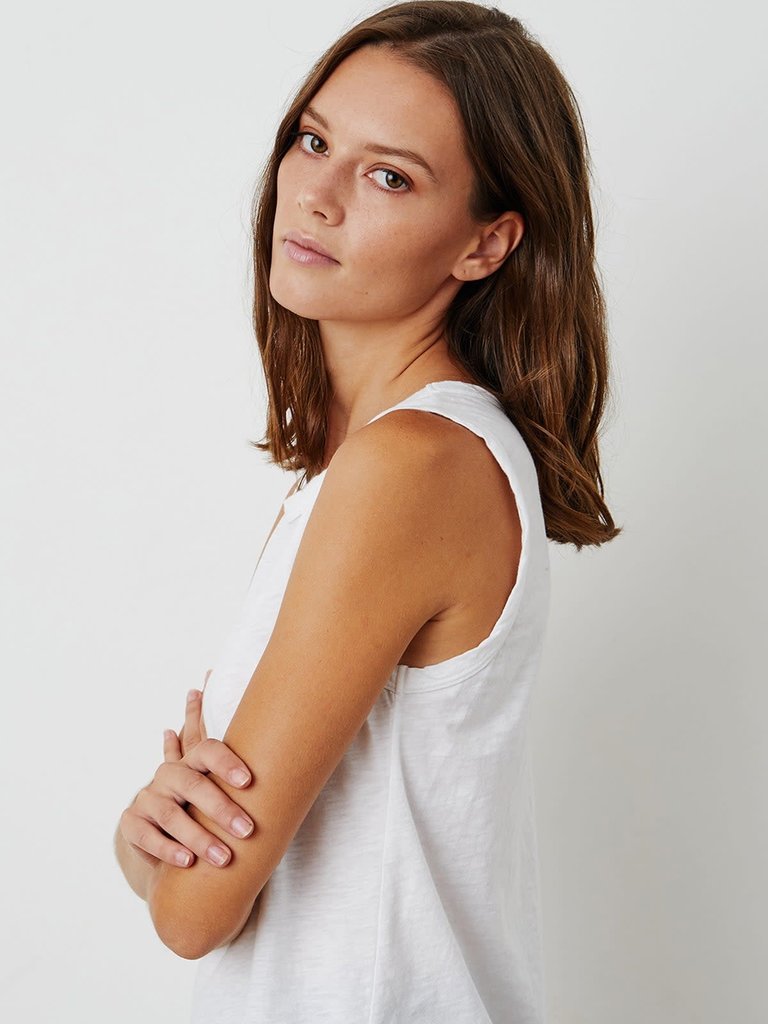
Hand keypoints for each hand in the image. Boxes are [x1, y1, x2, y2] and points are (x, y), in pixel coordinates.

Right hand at [118, 681, 254, 869]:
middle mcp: (169, 775)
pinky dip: (168, 850)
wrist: (163, 832)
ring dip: (198, 837)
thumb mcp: (222, 791)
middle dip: (221, 808)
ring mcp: (148, 798)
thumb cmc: (204, 809)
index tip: (249, 781)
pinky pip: (148, 836)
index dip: (227, 762)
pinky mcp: (132, 823)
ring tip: (223, 857)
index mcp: (193, 761)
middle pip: (192, 784)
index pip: (208, 750)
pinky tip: (188, 862)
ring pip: (170, 814)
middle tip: (248, 830)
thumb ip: (245, 778)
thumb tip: (295, 761)